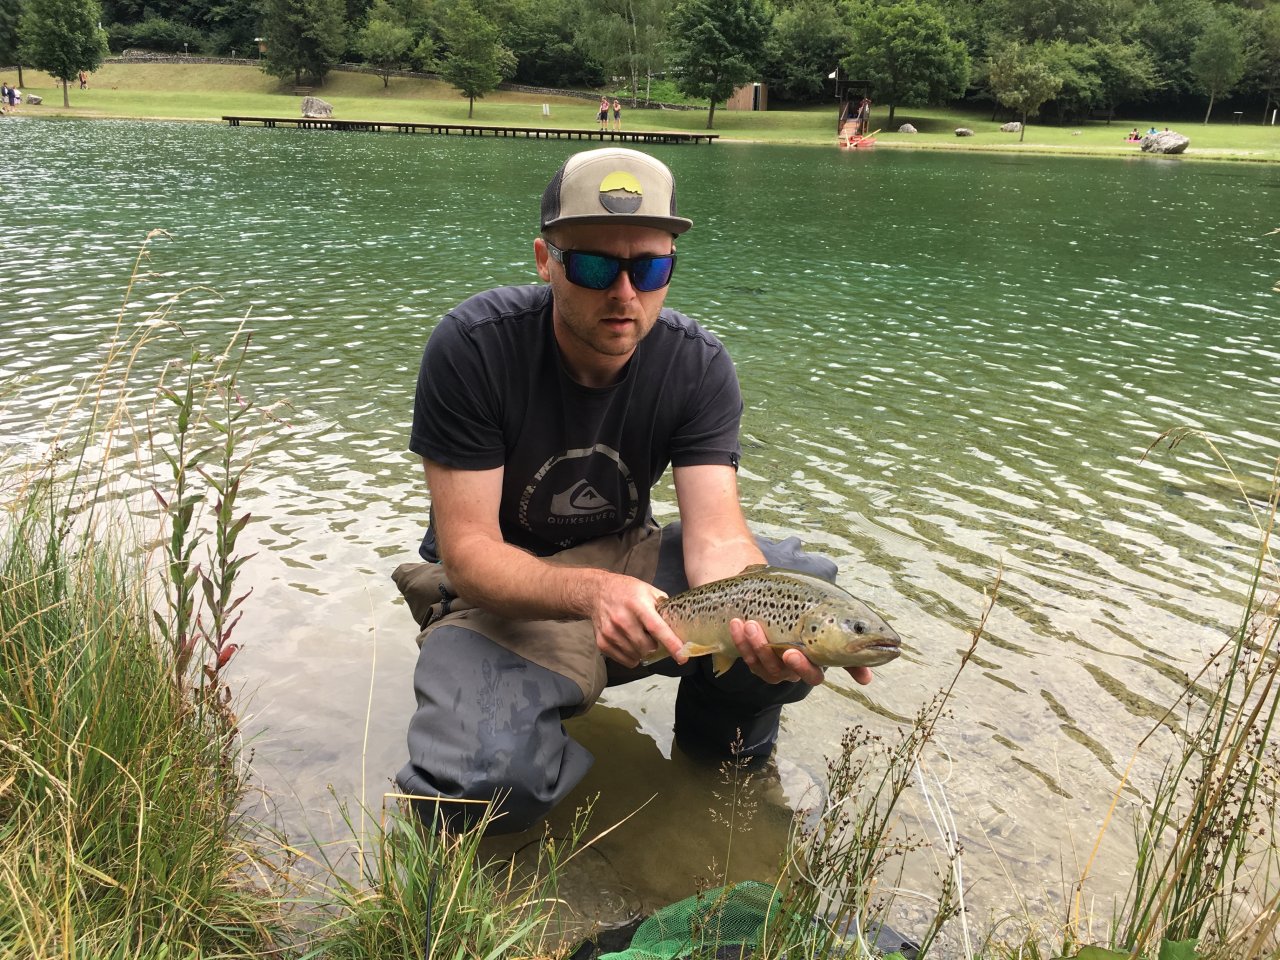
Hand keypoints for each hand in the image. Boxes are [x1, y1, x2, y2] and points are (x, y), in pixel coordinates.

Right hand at [589, 573, 685, 667]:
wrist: (596, 592)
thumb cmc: (627, 591)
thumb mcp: (648, 590)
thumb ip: (664, 607)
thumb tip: (679, 625)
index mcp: (638, 604)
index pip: (656, 628)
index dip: (671, 643)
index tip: (682, 657)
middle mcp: (622, 619)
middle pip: (647, 647)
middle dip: (655, 646)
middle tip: (652, 637)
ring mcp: (610, 632)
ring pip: (636, 655)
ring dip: (643, 651)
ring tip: (639, 638)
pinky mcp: (602, 642)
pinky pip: (625, 660)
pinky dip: (632, 657)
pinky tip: (631, 644)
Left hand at [732, 619, 874, 686]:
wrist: (766, 594)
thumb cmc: (801, 607)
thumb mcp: (825, 618)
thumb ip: (845, 643)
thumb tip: (866, 680)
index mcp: (815, 660)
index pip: (815, 673)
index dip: (806, 668)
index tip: (794, 652)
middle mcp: (795, 668)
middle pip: (790, 674)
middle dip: (786, 663)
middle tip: (783, 649)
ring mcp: (774, 666)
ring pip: (767, 666)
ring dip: (757, 646)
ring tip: (749, 624)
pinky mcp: (755, 662)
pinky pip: (748, 658)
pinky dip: (741, 641)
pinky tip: (736, 623)